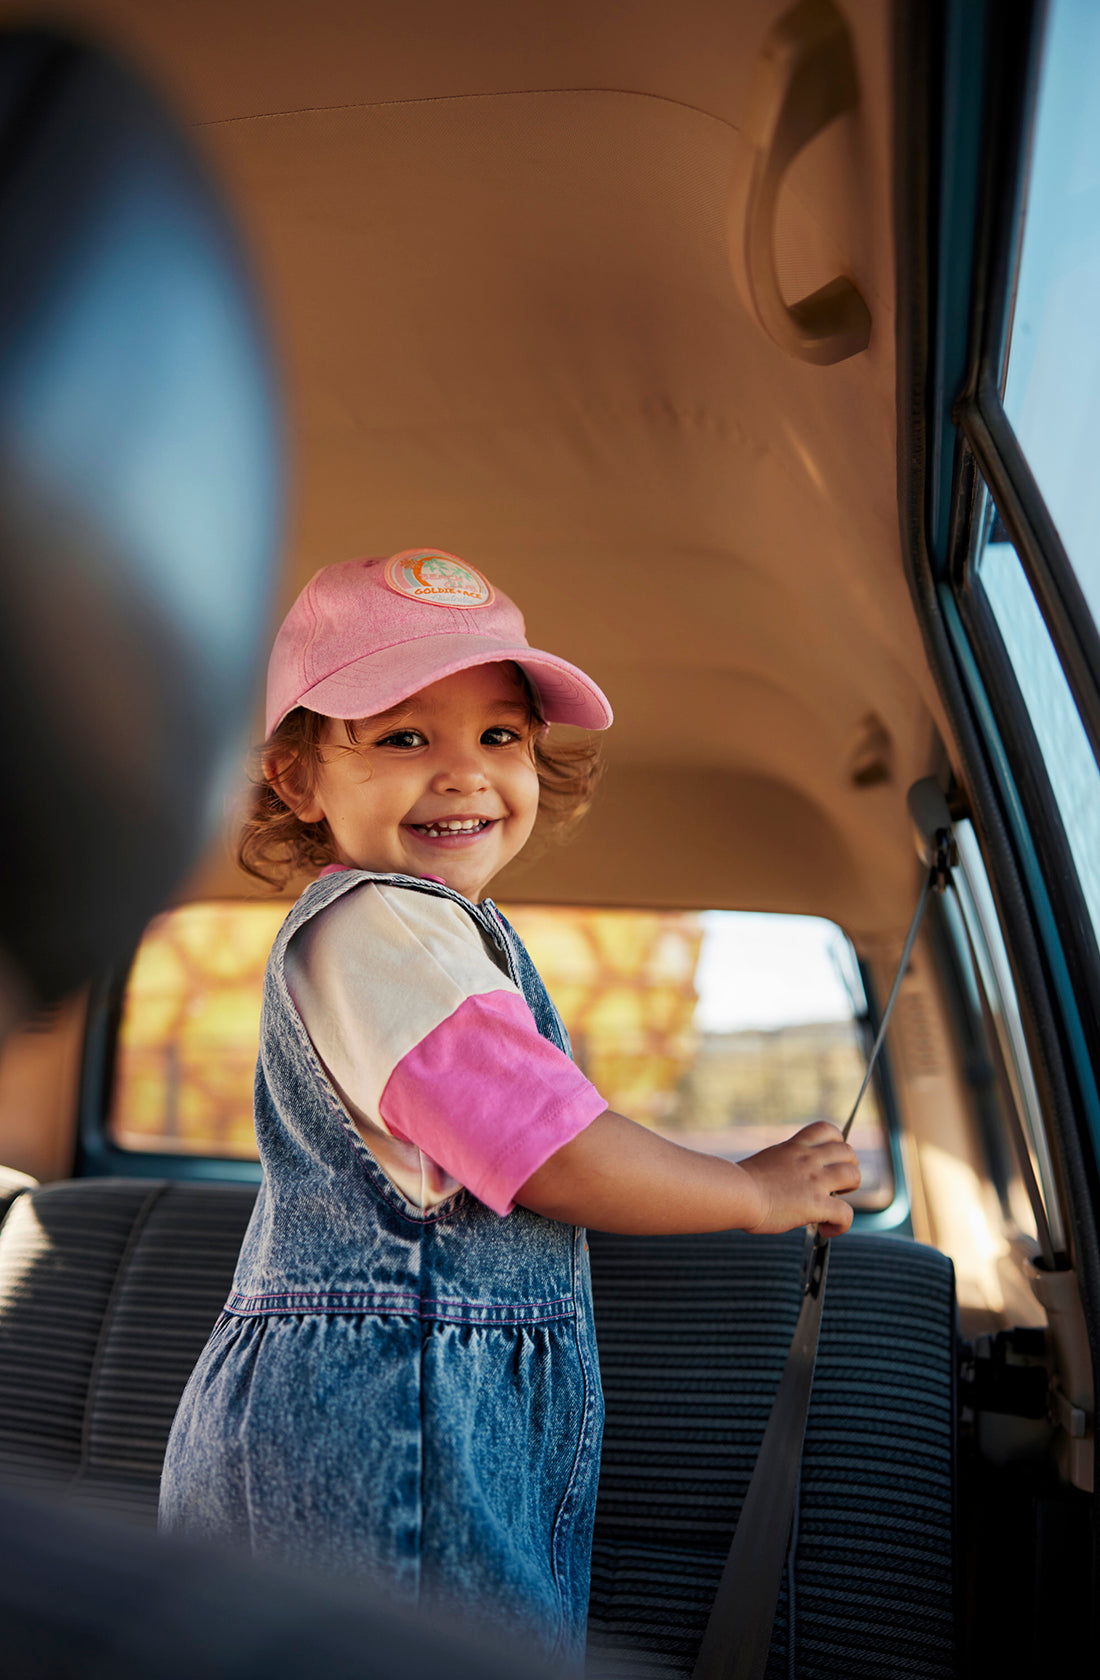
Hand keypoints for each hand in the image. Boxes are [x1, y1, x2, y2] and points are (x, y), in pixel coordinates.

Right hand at [739, 1122, 860, 1237]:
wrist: (734, 1193)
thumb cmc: (737, 1183)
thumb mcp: (764, 1162)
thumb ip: (780, 1166)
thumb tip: (779, 1181)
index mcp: (794, 1147)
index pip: (826, 1129)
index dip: (837, 1141)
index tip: (830, 1157)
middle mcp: (808, 1159)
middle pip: (848, 1151)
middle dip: (848, 1166)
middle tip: (835, 1184)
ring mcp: (815, 1181)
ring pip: (854, 1175)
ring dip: (850, 1190)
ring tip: (835, 1203)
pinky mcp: (816, 1204)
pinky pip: (846, 1213)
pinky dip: (841, 1224)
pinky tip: (826, 1229)